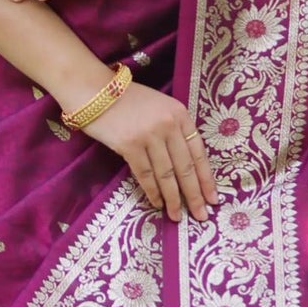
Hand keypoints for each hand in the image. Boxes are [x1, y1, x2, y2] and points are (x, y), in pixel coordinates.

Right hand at [77, 80, 216, 221]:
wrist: (94, 90)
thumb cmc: (128, 100)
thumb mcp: (160, 107)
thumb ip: (174, 129)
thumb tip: (184, 165)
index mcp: (180, 114)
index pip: (198, 152)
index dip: (206, 178)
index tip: (213, 198)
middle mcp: (168, 124)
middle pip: (185, 167)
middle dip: (194, 195)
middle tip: (201, 216)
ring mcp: (149, 135)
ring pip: (166, 174)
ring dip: (173, 198)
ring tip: (177, 215)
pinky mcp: (129, 145)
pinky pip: (145, 174)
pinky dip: (152, 191)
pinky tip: (157, 203)